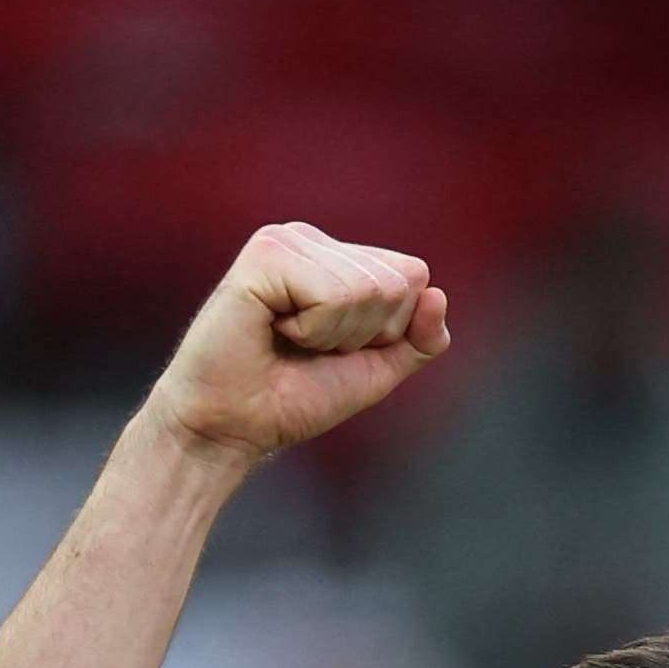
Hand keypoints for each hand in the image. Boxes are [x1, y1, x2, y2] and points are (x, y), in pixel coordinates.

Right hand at [145, 222, 451, 466]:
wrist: (232, 428)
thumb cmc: (292, 398)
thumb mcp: (375, 370)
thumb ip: (418, 338)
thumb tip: (436, 293)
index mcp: (336, 255)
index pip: (412, 277)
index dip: (386, 332)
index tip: (333, 351)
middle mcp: (311, 239)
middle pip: (397, 282)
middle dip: (364, 334)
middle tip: (308, 349)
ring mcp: (286, 240)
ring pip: (368, 288)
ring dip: (334, 335)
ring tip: (289, 341)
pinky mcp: (265, 254)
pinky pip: (333, 294)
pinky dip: (313, 330)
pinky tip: (273, 330)